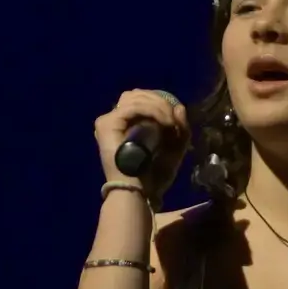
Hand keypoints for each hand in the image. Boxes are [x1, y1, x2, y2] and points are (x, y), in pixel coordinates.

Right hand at [94, 89, 190, 205]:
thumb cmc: (154, 177)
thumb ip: (180, 129)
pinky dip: (153, 111)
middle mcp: (114, 121)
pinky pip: (134, 107)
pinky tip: (166, 123)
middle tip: (174, 118)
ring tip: (172, 123)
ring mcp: (107, 122)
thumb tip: (180, 107)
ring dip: (159, 106)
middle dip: (160, 101)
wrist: (141, 193)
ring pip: (136, 98)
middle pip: (136, 94)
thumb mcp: (173, 150)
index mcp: (125, 125)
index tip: (175, 116)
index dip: (159, 102)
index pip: (139, 100)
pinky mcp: (107, 124)